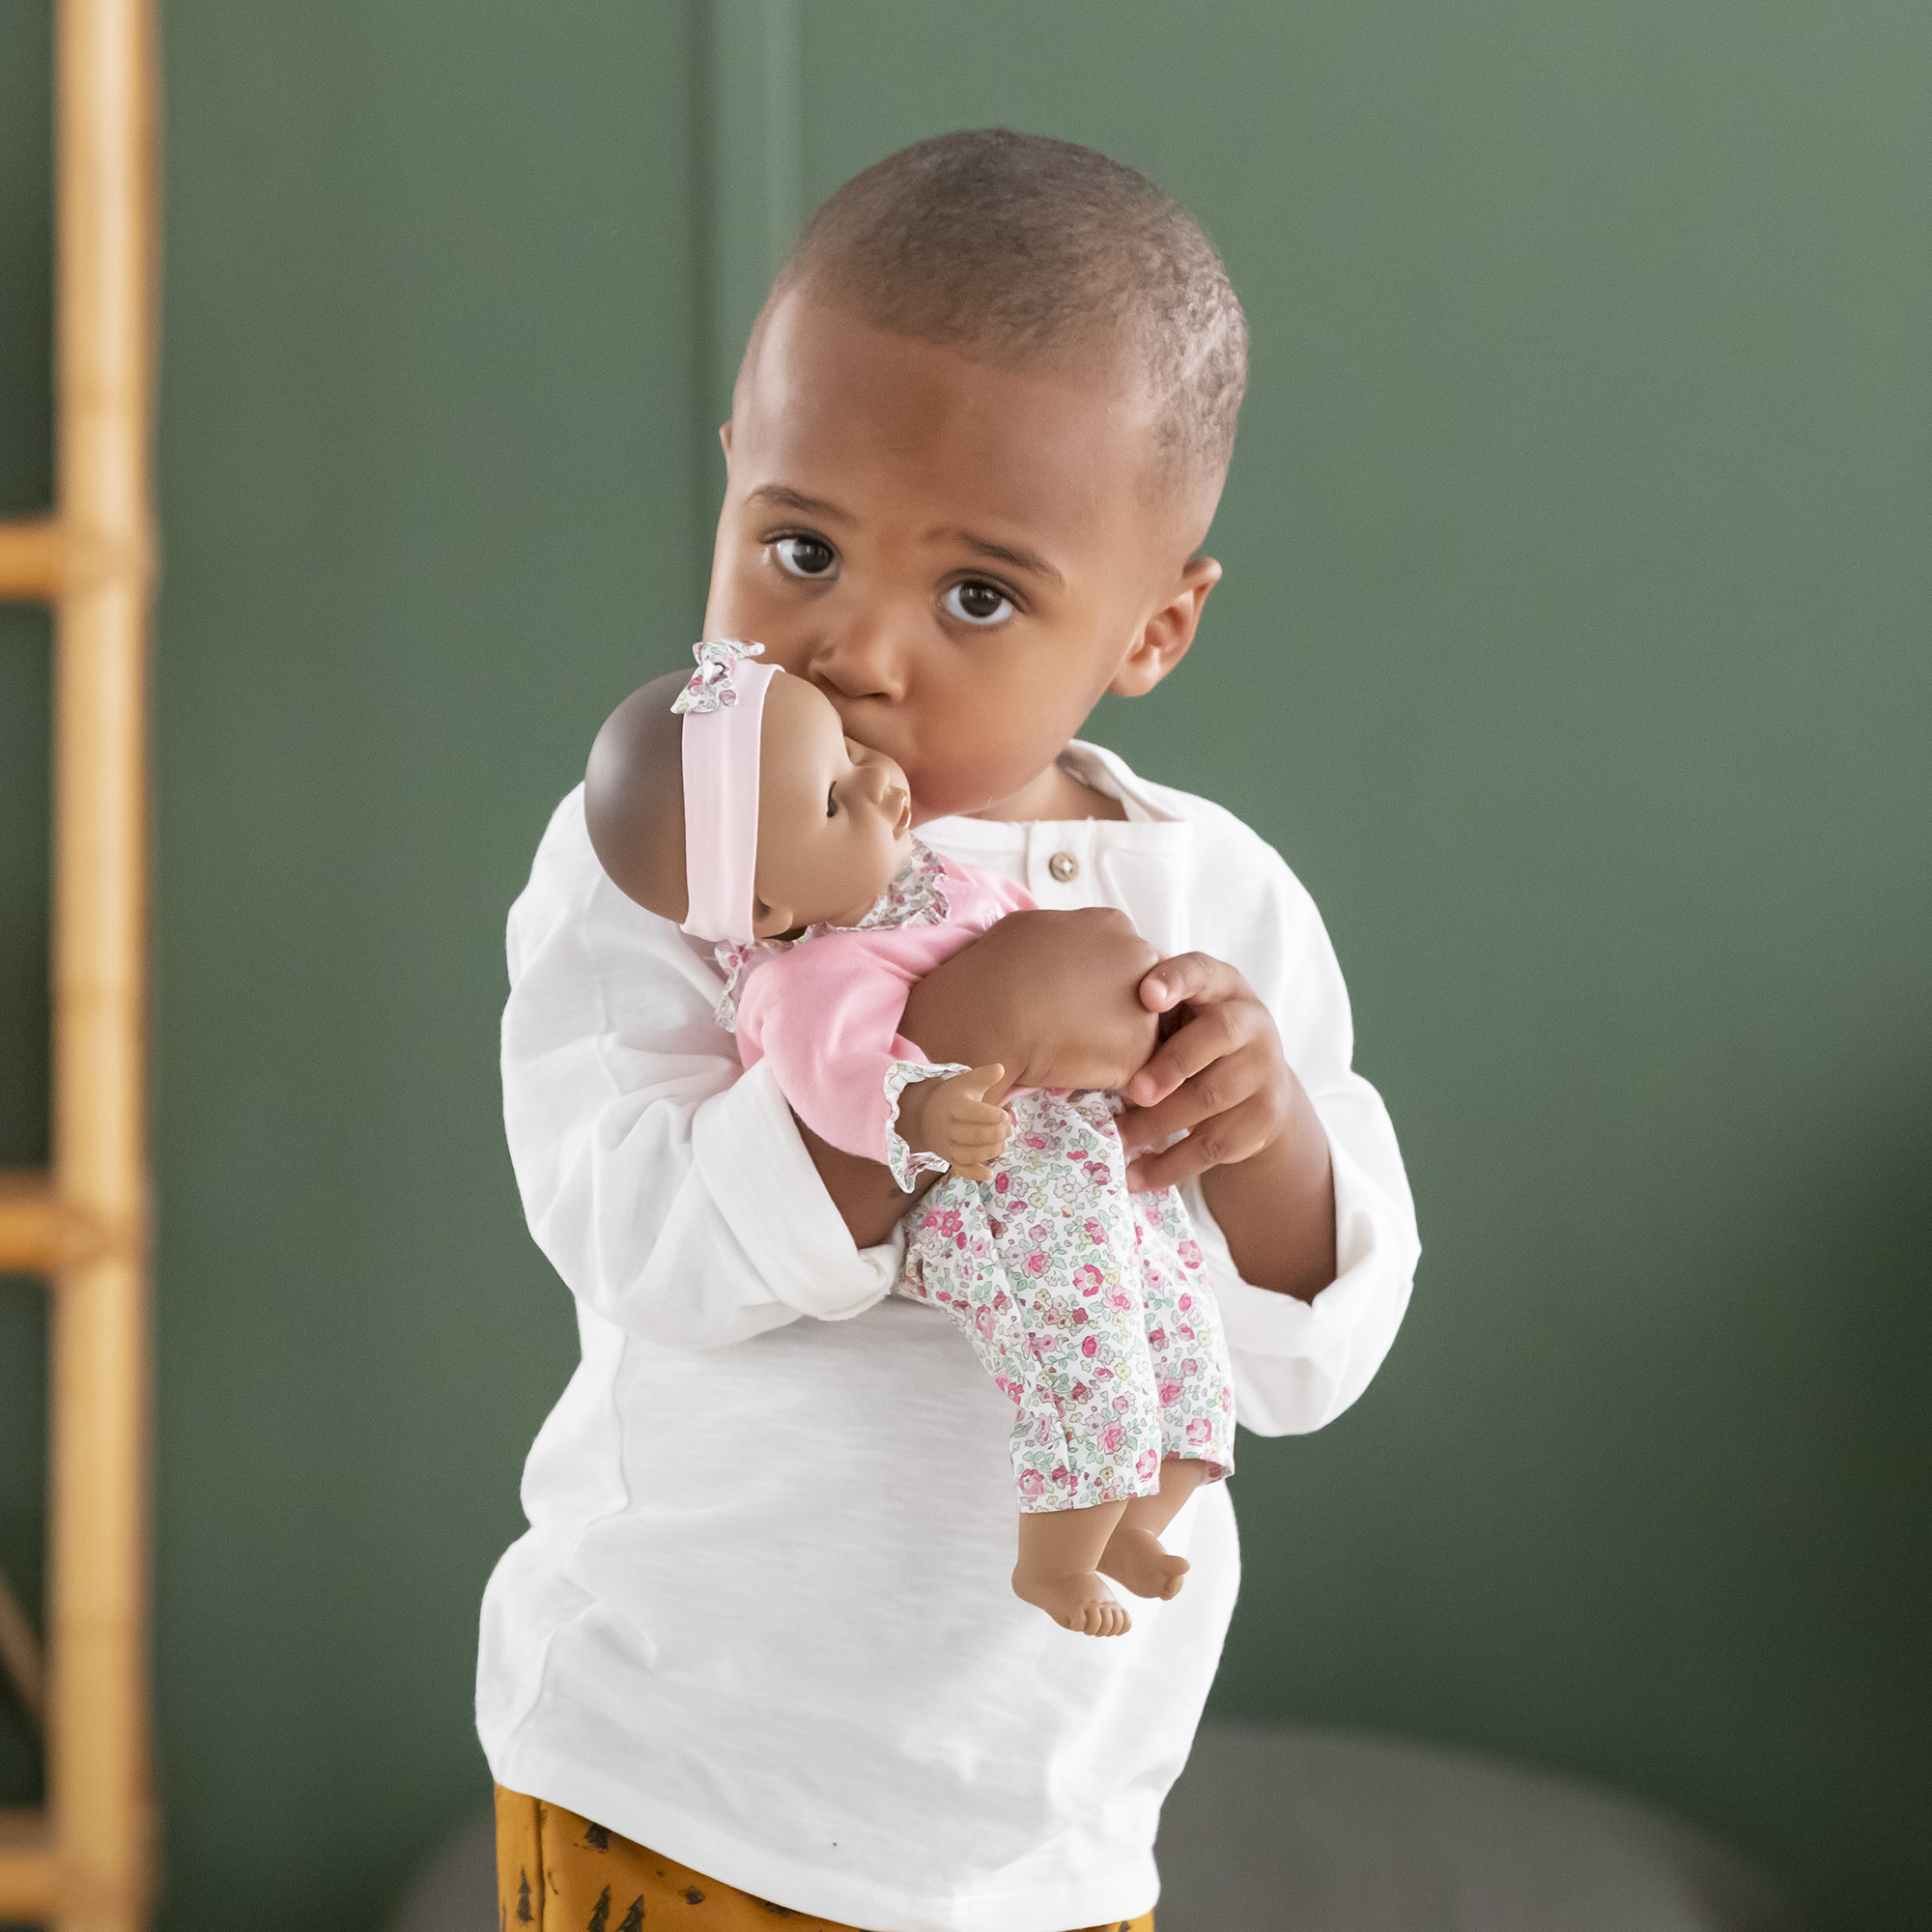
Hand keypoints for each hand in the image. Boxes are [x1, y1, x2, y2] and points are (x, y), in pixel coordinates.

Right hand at [896, 1063, 1011, 1181]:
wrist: (926, 1114)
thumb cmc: (954, 1096)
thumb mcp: (966, 1082)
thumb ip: (984, 1076)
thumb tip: (1001, 1068)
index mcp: (954, 1107)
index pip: (970, 1112)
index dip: (988, 1115)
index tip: (1005, 1115)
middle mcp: (948, 1128)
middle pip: (970, 1136)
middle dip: (994, 1134)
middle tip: (1009, 1128)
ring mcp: (948, 1146)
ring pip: (967, 1155)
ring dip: (989, 1152)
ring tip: (1004, 1144)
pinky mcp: (950, 1159)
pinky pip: (960, 1170)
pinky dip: (974, 1175)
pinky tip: (990, 1173)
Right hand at [899, 908, 1160, 1090]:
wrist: (990, 1015)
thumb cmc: (998, 967)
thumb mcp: (1032, 926)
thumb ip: (1065, 934)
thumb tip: (1062, 945)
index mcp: (1114, 925)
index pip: (1123, 957)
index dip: (1095, 981)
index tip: (1067, 994)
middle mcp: (1141, 958)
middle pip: (1141, 990)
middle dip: (1112, 1008)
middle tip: (1067, 1021)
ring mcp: (1146, 1005)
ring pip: (1135, 1030)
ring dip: (1108, 1040)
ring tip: (1064, 1041)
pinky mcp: (1140, 1051)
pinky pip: (1125, 1065)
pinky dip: (1100, 1070)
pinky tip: (1069, 1062)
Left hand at [1116, 953, 1295, 1192]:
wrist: (1260, 1087)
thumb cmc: (1194, 1039)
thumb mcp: (1181, 1014)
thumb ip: (1145, 1010)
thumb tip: (1068, 1022)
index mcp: (1223, 987)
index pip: (1203, 972)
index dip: (1176, 980)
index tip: (1145, 993)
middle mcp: (1253, 1023)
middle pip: (1217, 1037)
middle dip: (1172, 1063)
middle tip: (1132, 1091)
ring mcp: (1264, 1073)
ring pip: (1210, 1098)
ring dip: (1158, 1123)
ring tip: (1117, 1139)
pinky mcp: (1262, 1120)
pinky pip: (1213, 1147)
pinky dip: (1169, 1166)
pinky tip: (1135, 1175)